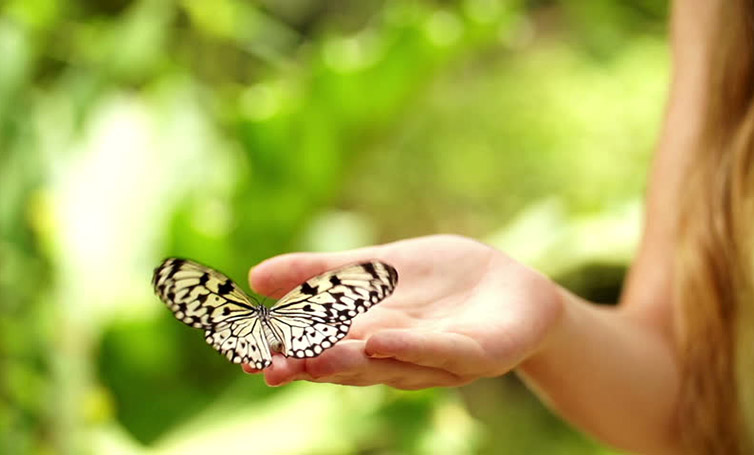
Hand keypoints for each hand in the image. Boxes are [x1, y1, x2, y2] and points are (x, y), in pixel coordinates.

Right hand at [242, 234, 562, 388]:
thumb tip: (254, 277)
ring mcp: (435, 357)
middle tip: (264, 366)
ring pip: (386, 363)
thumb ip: (321, 272)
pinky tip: (378, 340)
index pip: (318, 343)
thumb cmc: (440, 281)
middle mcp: (395, 353)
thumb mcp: (375, 267)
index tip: (241, 350)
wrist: (512, 288)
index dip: (283, 347)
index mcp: (367, 332)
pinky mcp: (476, 353)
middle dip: (306, 364)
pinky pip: (440, 351)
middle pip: (345, 361)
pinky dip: (408, 348)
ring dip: (347, 363)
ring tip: (308, 358)